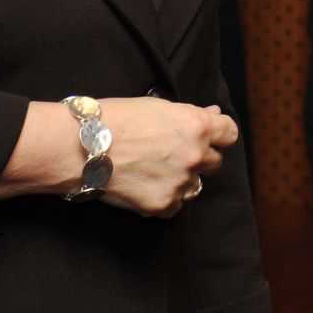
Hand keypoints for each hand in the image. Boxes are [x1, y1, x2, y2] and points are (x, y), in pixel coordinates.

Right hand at [97, 95, 237, 217]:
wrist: (83, 146)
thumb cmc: (117, 118)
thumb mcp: (158, 107)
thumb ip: (190, 115)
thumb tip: (213, 114)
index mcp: (197, 126)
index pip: (229, 133)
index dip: (219, 134)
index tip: (210, 136)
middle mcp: (195, 155)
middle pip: (215, 162)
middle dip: (199, 158)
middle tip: (172, 153)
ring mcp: (180, 183)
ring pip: (195, 185)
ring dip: (182, 179)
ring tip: (153, 170)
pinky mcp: (163, 205)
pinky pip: (176, 205)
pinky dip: (165, 198)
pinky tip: (145, 185)